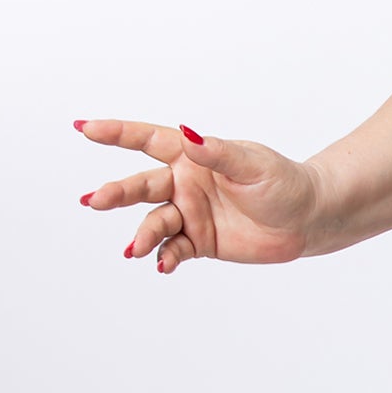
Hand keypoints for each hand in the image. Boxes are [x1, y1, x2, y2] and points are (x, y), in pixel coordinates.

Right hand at [73, 119, 317, 272]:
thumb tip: (189, 136)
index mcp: (193, 155)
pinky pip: (174, 249)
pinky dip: (165, 256)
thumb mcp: (253, 165)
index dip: (116, 134)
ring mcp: (190, 213)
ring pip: (155, 222)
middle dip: (117, 193)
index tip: (84, 129)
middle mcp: (185, 183)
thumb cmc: (283, 183)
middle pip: (142, 185)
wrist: (307, 219)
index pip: (148, 140)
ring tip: (136, 250)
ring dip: (143, 235)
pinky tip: (161, 263)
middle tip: (94, 201)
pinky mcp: (200, 241)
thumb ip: (218, 153)